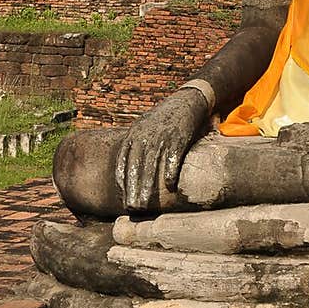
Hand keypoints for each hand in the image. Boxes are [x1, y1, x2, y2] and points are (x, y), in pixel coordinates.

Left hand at [113, 88, 208, 210]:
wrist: (187, 100)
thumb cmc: (165, 117)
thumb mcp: (145, 125)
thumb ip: (136, 142)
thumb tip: (130, 164)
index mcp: (134, 133)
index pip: (122, 160)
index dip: (122, 179)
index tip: (121, 196)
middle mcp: (145, 135)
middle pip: (135, 166)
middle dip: (132, 188)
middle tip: (131, 207)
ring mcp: (161, 137)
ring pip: (151, 166)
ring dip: (146, 186)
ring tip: (144, 204)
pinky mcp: (179, 137)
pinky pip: (173, 158)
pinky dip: (170, 172)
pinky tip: (170, 187)